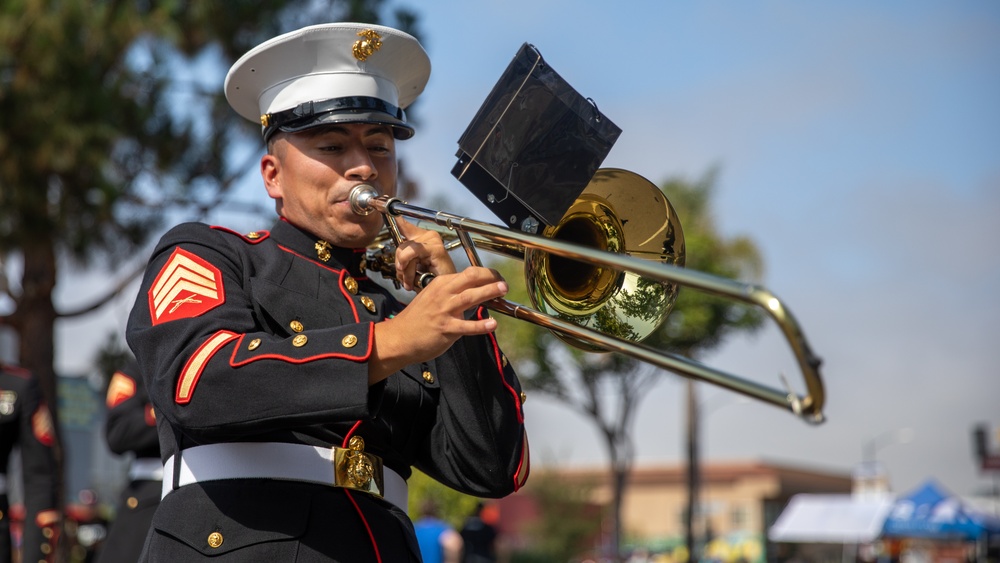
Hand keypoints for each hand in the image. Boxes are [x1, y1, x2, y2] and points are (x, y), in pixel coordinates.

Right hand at [369, 266, 507, 383]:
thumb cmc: (418, 318)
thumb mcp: (432, 297)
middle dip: (490, 277)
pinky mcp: (446, 328)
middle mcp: (443, 293)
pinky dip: (480, 325)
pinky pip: (466, 326)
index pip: (468, 273)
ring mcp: (444, 311)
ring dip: (488, 292)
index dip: (486, 274)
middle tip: (504, 281)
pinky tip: (492, 324)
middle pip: (470, 278)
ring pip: (470, 297)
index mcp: (441, 284)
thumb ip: (452, 293)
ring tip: (503, 290)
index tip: (497, 278)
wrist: (399, 337)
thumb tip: (475, 291)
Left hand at [392, 218, 455, 290]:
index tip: (386, 209)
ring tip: (411, 282)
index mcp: (422, 238)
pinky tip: (413, 276)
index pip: (405, 225)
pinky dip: (409, 263)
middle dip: (399, 264)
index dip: (395, 219)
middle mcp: (428, 236)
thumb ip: (403, 258)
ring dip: (405, 270)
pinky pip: (412, 251)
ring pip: (404, 249)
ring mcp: (433, 240)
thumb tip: (396, 259)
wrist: (448, 291)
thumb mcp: (412, 268)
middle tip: (406, 279)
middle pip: (400, 244)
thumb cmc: (431, 280)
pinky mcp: (436, 248)